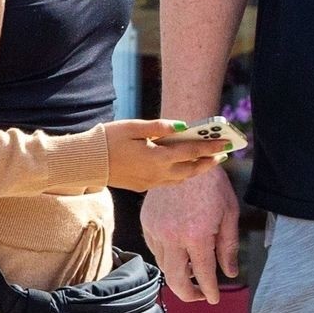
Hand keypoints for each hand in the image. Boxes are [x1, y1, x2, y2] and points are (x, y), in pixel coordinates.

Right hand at [104, 120, 225, 193]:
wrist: (87, 163)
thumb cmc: (108, 140)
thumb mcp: (133, 127)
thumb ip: (159, 127)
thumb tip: (182, 126)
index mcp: (157, 157)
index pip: (191, 152)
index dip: (210, 147)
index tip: (226, 144)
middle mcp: (157, 173)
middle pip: (191, 170)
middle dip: (208, 162)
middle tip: (222, 154)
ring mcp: (150, 182)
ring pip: (181, 179)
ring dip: (196, 170)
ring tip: (207, 161)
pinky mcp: (143, 186)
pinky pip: (168, 182)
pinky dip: (181, 175)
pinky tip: (183, 168)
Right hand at [141, 168, 239, 303]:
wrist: (184, 157)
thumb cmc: (212, 184)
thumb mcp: (229, 214)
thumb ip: (228, 247)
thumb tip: (230, 272)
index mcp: (196, 235)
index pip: (203, 274)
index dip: (209, 290)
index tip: (213, 298)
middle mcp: (173, 236)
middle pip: (176, 279)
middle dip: (188, 293)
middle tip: (199, 295)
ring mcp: (156, 230)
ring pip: (164, 266)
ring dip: (177, 274)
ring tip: (192, 273)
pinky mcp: (147, 223)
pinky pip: (155, 250)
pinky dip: (167, 257)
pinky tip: (179, 253)